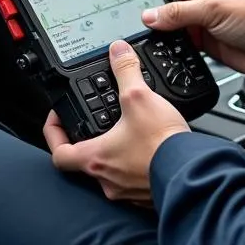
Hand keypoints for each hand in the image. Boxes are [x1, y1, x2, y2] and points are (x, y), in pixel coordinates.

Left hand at [43, 39, 188, 204]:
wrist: (190, 171)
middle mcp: (106, 179)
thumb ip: (125, 70)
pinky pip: (131, 179)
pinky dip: (134, 162)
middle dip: (88, 138)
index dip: (54, 132)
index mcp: (96, 157)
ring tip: (124, 131)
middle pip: (83, 161)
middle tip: (94, 121)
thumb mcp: (139, 96)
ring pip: (108, 171)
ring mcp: (125, 190)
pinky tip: (146, 147)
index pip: (58, 152)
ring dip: (113, 151)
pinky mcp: (144, 192)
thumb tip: (118, 52)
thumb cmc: (161, 143)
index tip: (59, 119)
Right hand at [143, 0, 244, 78]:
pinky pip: (180, 43)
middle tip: (127, 11)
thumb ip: (178, 13)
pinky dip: (170, 47)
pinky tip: (159, 49)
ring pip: (170, 22)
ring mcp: (202, 20)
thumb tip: (149, 15)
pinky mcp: (206, 42)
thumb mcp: (213, 8)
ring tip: (140, 31)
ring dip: (159, 28)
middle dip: (148, 4)